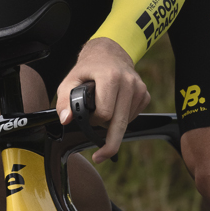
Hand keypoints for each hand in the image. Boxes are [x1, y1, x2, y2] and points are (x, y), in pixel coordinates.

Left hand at [56, 38, 149, 163]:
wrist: (109, 53)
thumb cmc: (88, 68)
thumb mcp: (70, 80)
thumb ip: (64, 101)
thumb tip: (65, 120)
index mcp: (110, 77)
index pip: (105, 113)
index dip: (93, 121)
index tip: (87, 118)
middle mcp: (128, 82)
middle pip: (120, 123)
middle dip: (110, 143)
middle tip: (100, 156)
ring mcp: (139, 88)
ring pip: (126, 122)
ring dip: (113, 124)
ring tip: (103, 110)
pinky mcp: (145, 94)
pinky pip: (133, 117)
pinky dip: (122, 118)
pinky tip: (114, 108)